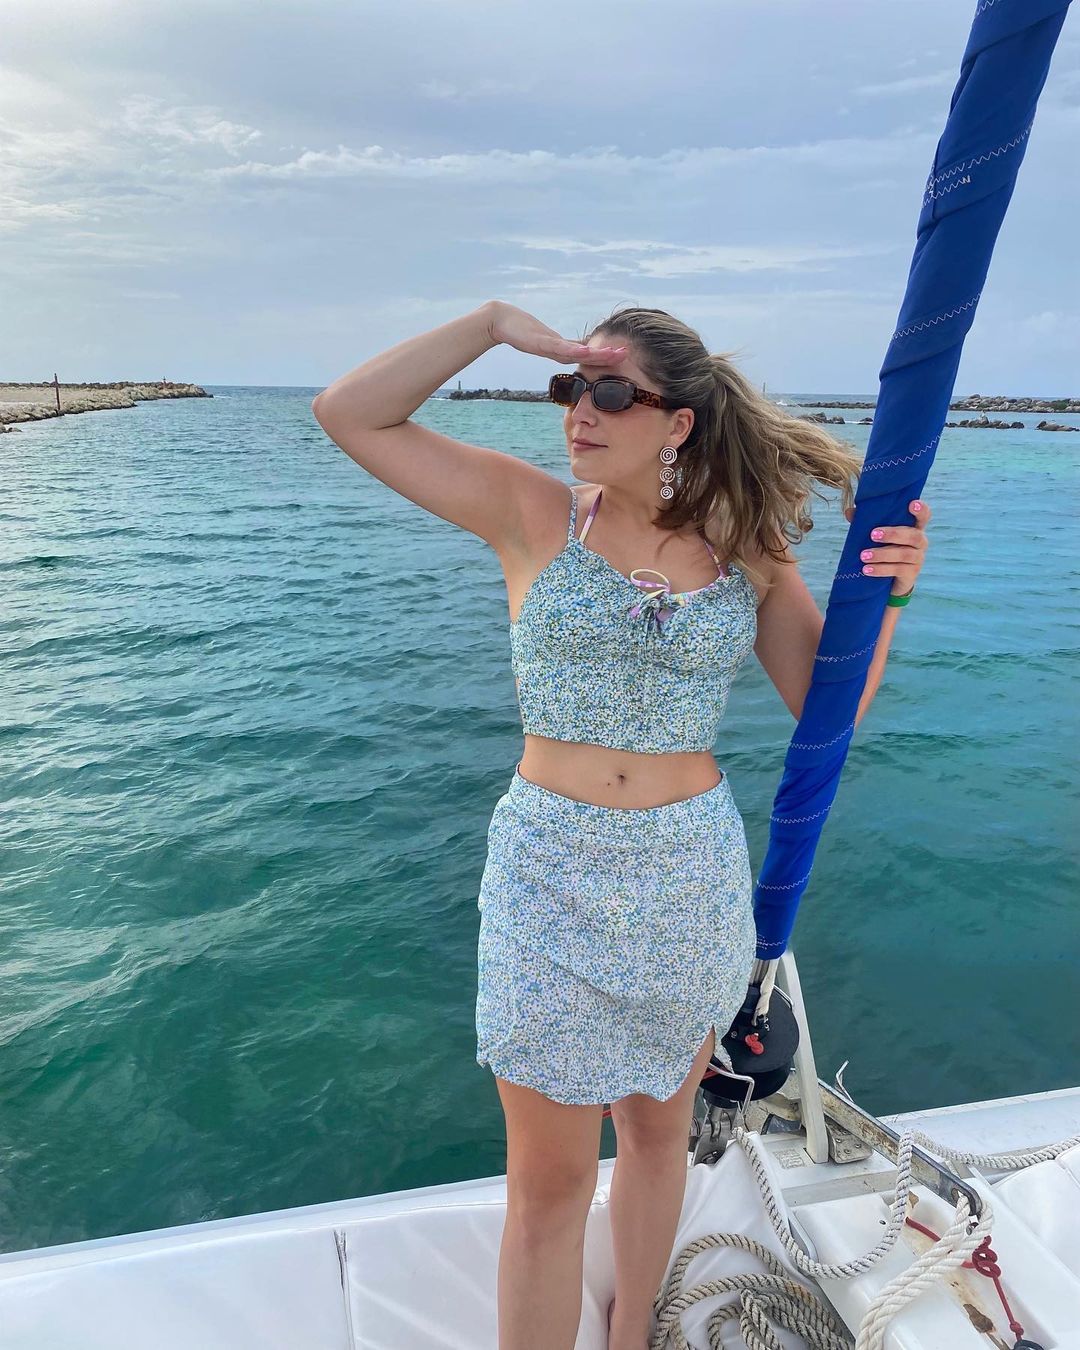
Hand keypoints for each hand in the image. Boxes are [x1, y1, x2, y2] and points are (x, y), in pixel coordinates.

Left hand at [484, 300, 628, 365]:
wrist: (499, 322)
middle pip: (585, 355)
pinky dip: (573, 350)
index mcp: (560, 348)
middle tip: (625, 356)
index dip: (603, 355)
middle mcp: (557, 350)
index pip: (586, 353)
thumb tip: (578, 344)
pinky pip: (559, 347)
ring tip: (612, 354)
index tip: (622, 354)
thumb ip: (561, 341)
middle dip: (605, 357)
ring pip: (576, 353)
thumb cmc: (521, 327)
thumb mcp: (546, 335)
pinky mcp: (539, 343)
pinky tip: (585, 350)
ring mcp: (549, 347)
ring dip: (595, 355)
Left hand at [843, 498, 930, 595]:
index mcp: (914, 528)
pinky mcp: (911, 573)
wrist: (890, 580)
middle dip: (893, 534)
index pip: (924, 516)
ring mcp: (918, 558)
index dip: (921, 510)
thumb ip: (866, 522)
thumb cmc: (885, 549)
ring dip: (882, 554)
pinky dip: (881, 569)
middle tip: (873, 535)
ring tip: (864, 556)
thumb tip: (849, 511)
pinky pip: (898, 570)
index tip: (912, 504)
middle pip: (913, 536)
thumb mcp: (876, 536)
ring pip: (904, 554)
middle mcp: (920, 542)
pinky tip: (867, 569)